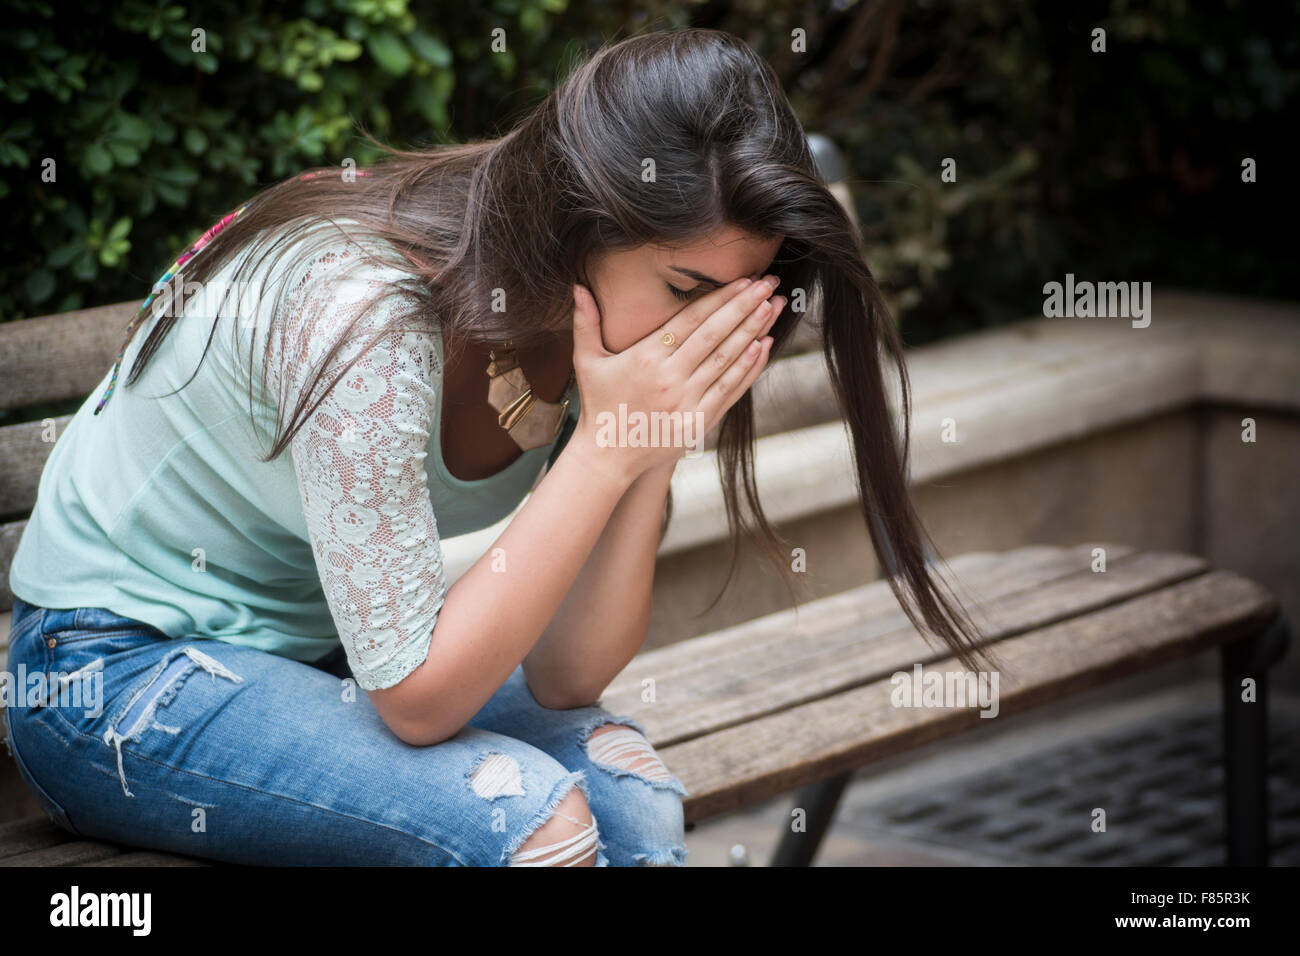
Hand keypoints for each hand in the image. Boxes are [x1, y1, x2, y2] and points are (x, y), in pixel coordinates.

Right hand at [567, 274, 786, 481]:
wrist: (607, 456)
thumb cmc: (599, 404)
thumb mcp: (587, 361)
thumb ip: (585, 322)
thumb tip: (578, 286)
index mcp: (646, 358)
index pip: (691, 321)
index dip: (720, 298)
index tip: (743, 280)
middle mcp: (670, 379)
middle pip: (715, 335)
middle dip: (746, 307)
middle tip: (769, 283)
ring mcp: (687, 402)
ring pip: (727, 360)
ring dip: (755, 331)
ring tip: (774, 307)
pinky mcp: (700, 422)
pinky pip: (731, 389)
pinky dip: (750, 367)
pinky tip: (765, 345)